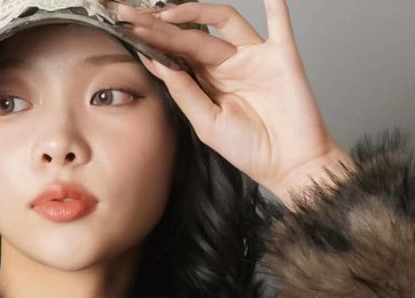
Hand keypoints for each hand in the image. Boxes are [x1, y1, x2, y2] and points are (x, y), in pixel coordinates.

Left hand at [113, 1, 356, 206]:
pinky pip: (279, 23)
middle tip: (131, 14)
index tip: (127, 31)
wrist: (288, 165)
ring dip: (196, 11)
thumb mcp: (207, 124)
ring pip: (224, 20)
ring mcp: (254, 56)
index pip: (176, 53)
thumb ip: (185, 92)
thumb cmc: (251, 150)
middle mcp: (228, 63)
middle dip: (161, 24)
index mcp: (208, 81)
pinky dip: (275, 4)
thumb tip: (159, 64)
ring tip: (167, 10)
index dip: (152, 41)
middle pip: (193, 34)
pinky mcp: (281, 56)